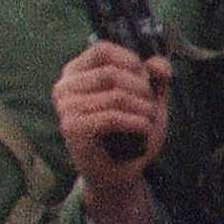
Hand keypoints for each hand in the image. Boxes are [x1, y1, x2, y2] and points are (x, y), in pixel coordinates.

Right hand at [53, 41, 169, 223]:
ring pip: (116, 95)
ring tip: (147, 121)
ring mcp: (65, 108)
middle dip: (142, 90)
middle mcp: (64, 87)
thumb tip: (159, 64)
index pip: (102, 49)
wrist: (116, 173)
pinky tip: (142, 131)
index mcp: (76, 73)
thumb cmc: (129, 133)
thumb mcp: (147, 101)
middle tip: (148, 108)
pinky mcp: (73, 128)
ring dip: (143, 109)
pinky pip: (112, 117)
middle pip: (112, 73)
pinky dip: (137, 124)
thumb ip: (155, 79)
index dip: (131, 61)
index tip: (144, 80)